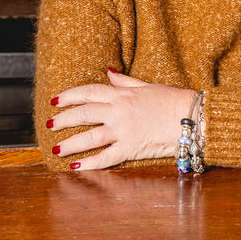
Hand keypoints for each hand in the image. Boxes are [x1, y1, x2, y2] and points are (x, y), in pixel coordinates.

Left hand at [47, 70, 195, 170]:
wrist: (191, 118)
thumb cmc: (172, 100)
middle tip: (49, 125)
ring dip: (70, 144)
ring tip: (56, 149)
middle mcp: (118, 111)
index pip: (88, 92)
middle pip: (83, 114)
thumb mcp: (146, 86)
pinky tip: (77, 167)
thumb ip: (125, 81)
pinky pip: (106, 158)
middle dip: (63, 120)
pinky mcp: (131, 149)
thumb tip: (108, 72)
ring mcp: (123, 131)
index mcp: (121, 95)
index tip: (55, 101)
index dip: (69, 96)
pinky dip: (90, 164)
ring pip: (89, 138)